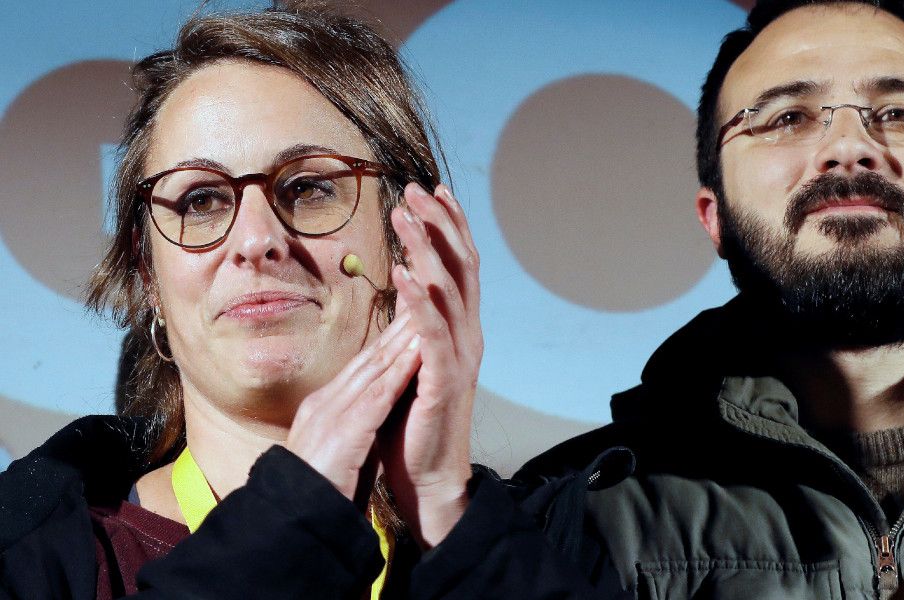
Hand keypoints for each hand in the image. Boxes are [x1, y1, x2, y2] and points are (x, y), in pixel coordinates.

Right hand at [285, 311, 420, 504]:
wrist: (297, 521)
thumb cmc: (323, 494)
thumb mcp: (341, 453)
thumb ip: (356, 430)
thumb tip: (374, 417)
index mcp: (324, 408)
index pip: (362, 366)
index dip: (388, 339)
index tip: (411, 316)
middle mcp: (325, 403)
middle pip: (368, 357)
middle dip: (398, 326)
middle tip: (422, 295)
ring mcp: (331, 415)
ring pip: (373, 368)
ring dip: (402, 338)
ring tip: (427, 310)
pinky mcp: (343, 433)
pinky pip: (377, 395)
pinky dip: (399, 371)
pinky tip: (418, 351)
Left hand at [379, 183, 482, 547]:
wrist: (428, 478)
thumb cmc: (415, 421)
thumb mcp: (414, 363)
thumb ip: (416, 327)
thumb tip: (406, 289)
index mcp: (460, 329)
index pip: (459, 266)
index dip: (449, 226)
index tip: (431, 191)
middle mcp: (468, 335)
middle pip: (460, 266)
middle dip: (440, 224)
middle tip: (415, 190)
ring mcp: (460, 356)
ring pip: (449, 290)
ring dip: (427, 249)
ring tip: (406, 216)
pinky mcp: (445, 380)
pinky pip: (432, 333)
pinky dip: (419, 300)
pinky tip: (402, 274)